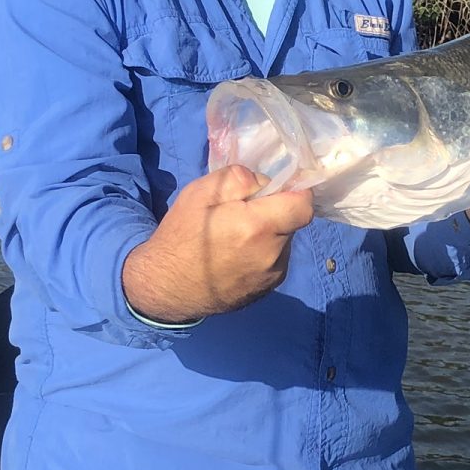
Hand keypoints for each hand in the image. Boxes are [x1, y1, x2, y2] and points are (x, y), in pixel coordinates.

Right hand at [122, 165, 313, 324]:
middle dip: (275, 212)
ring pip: (284, 243)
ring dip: (270, 234)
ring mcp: (271, 277)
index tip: (277, 190)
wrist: (164, 287)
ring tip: (236, 237)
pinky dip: (263, 253)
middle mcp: (272, 255)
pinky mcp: (266, 290)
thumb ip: (239, 178)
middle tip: (244, 213)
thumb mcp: (200, 192)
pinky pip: (275, 262)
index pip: (304, 205)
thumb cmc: (180, 236)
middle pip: (292, 223)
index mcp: (258, 227)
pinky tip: (236, 256)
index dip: (296, 192)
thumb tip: (266, 182)